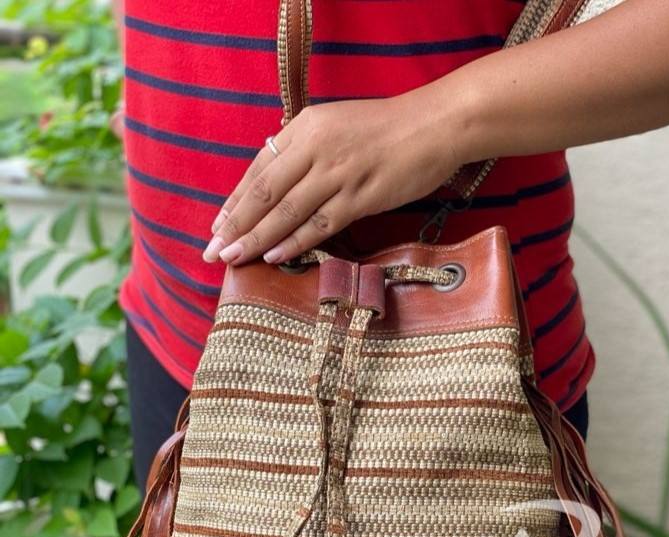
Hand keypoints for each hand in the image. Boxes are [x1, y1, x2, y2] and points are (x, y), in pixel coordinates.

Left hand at [202, 93, 460, 265]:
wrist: (435, 126)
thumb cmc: (387, 129)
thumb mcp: (337, 125)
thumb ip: (307, 150)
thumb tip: (279, 183)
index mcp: (306, 127)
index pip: (259, 168)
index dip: (236, 200)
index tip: (217, 225)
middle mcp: (315, 147)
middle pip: (265, 192)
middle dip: (234, 224)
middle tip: (212, 251)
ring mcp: (337, 173)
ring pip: (287, 211)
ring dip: (256, 238)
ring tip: (232, 258)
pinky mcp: (361, 196)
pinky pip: (319, 224)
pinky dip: (294, 241)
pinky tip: (273, 256)